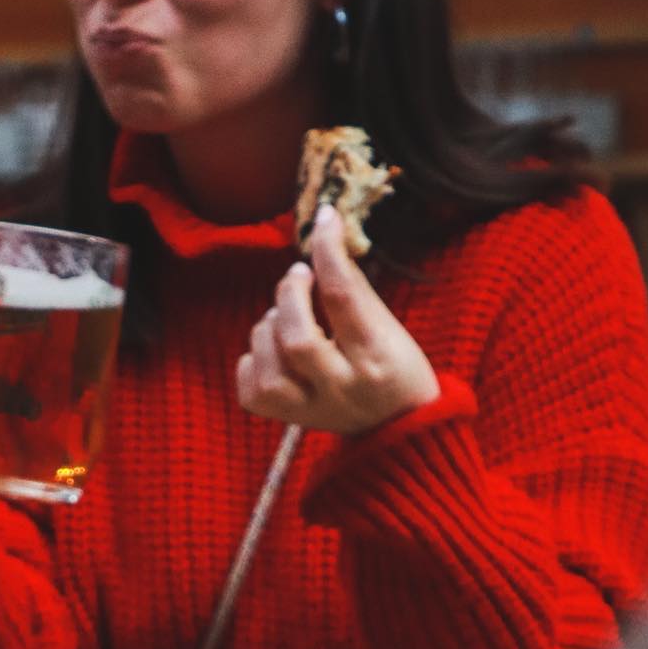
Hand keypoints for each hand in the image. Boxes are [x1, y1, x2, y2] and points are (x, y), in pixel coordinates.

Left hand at [237, 204, 439, 434]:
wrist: (396, 429)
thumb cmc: (394, 367)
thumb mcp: (389, 327)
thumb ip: (354, 289)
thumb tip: (323, 239)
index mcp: (377, 357)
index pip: (343, 296)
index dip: (328, 251)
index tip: (323, 219)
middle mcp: (341, 388)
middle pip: (296, 337)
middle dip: (289, 295)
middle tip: (297, 276)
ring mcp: (309, 410)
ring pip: (268, 361)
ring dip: (269, 325)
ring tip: (287, 319)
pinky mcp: (284, 420)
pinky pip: (251, 386)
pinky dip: (254, 358)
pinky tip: (272, 352)